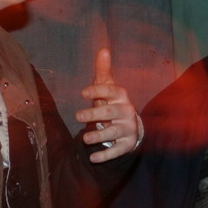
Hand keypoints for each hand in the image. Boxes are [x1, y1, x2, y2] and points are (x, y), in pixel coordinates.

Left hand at [76, 48, 139, 162]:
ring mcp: (127, 128)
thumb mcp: (108, 87)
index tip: (83, 92)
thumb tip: (103, 49)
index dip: (97, 90)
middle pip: (110, 112)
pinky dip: (106, 156)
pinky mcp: (126, 144)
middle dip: (94, 114)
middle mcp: (126, 111)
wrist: (130, 126)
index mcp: (121, 96)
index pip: (111, 91)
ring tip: (84, 139)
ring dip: (99, 136)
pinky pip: (117, 150)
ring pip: (113, 132)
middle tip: (77, 116)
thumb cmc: (112, 103)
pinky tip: (93, 158)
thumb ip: (103, 70)